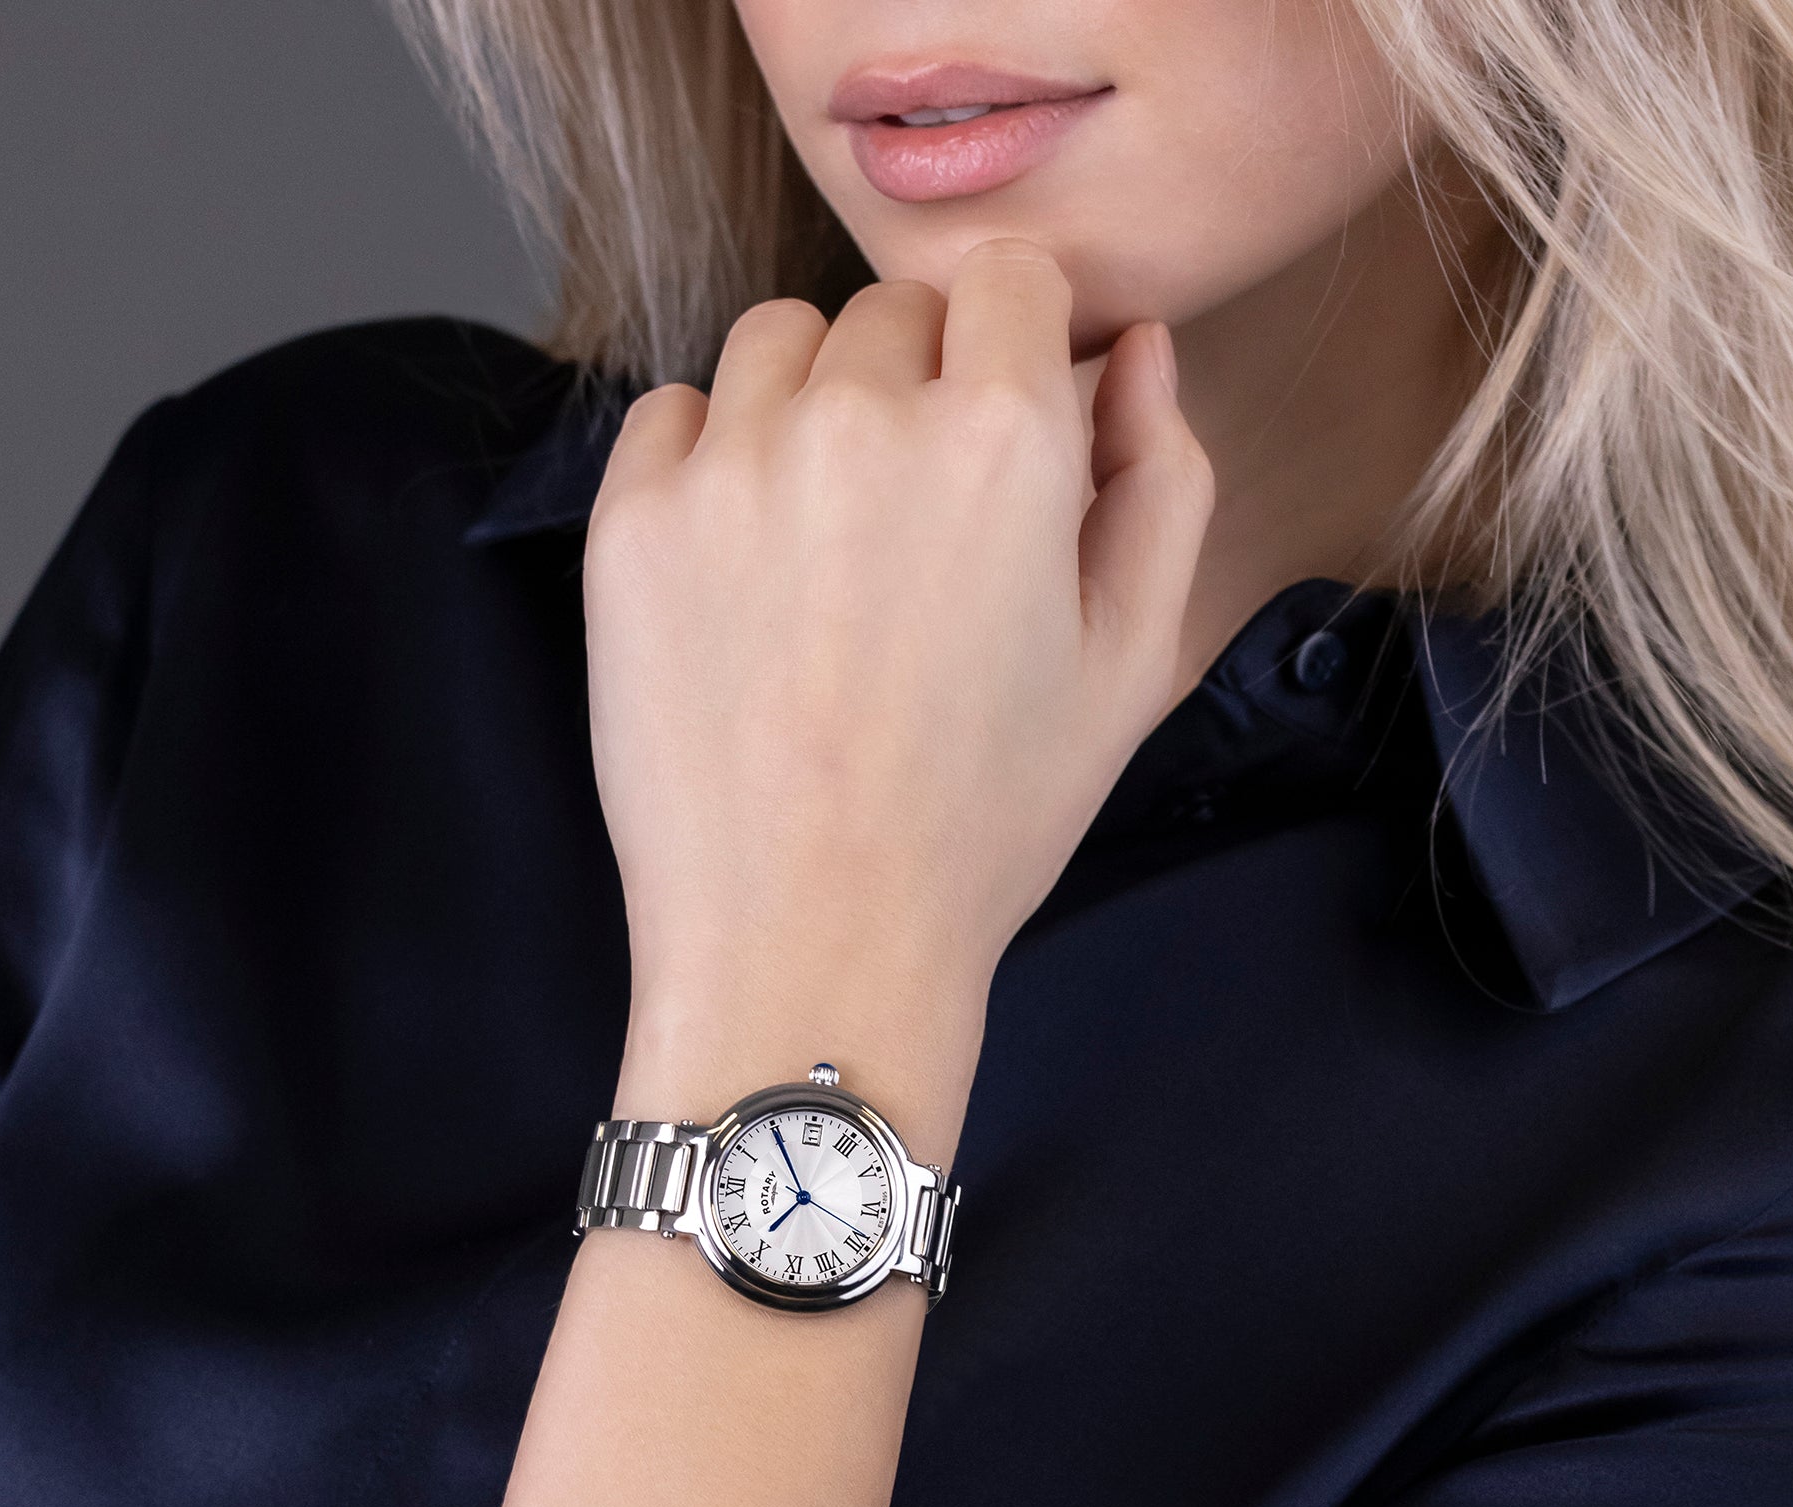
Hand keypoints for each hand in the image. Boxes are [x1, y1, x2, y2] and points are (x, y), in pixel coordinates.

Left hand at [584, 240, 1211, 1150]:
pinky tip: (745, 568)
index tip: (1003, 425)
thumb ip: (1161, 481)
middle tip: (917, 533)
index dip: (1016, 345)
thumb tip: (1138, 352)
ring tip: (827, 548)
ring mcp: (730, 466)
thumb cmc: (983, 823)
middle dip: (918, 387)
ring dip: (813, 407)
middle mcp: (861, 421)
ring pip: (779, 344)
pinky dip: (711, 457)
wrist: (810, 942)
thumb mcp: (1131, 664)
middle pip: (892, 312)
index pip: (1010, 278)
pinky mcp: (631, 522)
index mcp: (1005, 442)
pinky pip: (671, 412)